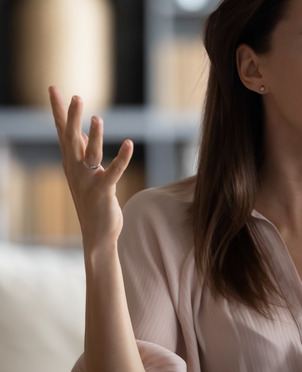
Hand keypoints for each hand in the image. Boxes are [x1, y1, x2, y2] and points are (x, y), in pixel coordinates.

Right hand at [49, 86, 133, 247]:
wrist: (97, 233)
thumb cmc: (92, 200)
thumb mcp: (84, 172)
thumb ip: (83, 151)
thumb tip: (81, 131)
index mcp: (71, 162)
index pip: (62, 131)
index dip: (58, 110)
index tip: (53, 88)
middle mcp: (76, 169)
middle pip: (71, 138)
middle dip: (71, 117)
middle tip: (74, 96)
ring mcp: (88, 180)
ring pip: (91, 153)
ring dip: (94, 135)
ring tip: (98, 117)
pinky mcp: (103, 191)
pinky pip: (114, 171)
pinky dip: (122, 157)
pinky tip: (129, 143)